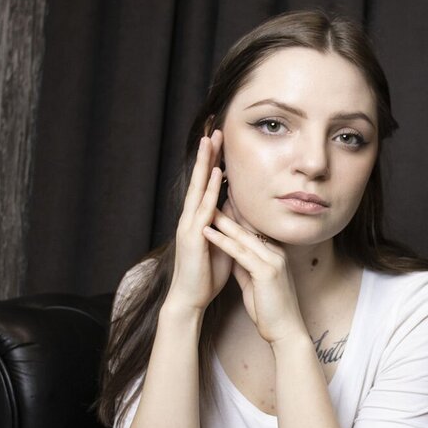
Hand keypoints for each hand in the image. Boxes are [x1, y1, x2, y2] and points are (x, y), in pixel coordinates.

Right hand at [163, 130, 231, 314]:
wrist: (191, 298)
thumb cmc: (207, 273)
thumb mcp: (223, 242)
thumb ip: (228, 224)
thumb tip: (237, 207)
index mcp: (199, 218)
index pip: (207, 184)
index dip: (213, 162)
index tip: (220, 141)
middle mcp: (191, 217)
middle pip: (200, 179)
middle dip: (207, 154)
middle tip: (214, 129)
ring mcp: (189, 224)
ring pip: (198, 187)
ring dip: (205, 164)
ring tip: (210, 141)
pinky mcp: (192, 236)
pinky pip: (203, 209)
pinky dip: (209, 190)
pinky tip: (215, 175)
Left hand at [203, 202, 304, 343]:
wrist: (285, 330)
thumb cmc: (270, 310)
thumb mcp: (254, 283)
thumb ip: (245, 266)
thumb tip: (232, 255)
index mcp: (275, 254)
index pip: (253, 228)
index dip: (236, 214)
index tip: (220, 200)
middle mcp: (276, 253)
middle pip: (249, 226)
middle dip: (229, 209)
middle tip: (212, 192)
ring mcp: (273, 261)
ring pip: (243, 236)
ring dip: (221, 221)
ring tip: (204, 207)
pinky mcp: (266, 272)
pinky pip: (240, 252)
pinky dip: (222, 241)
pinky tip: (207, 232)